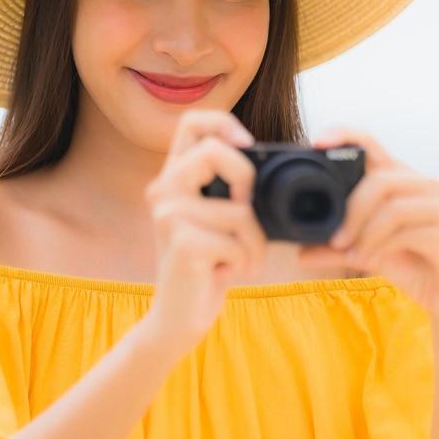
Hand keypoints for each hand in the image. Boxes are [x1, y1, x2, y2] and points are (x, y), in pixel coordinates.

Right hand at [141, 109, 268, 356]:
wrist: (181, 316)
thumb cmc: (209, 265)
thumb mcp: (221, 219)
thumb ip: (234, 190)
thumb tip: (276, 168)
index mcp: (173, 178)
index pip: (191, 123)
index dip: (224, 124)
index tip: (248, 147)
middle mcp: (162, 190)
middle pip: (214, 151)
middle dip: (247, 179)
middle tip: (249, 210)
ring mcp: (168, 216)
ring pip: (239, 210)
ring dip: (255, 242)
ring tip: (242, 259)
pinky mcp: (181, 243)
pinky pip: (237, 242)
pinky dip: (246, 261)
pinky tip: (227, 272)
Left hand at [299, 127, 438, 325]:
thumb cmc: (404, 261)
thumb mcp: (360, 252)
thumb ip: (332, 248)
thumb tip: (299, 251)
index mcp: (394, 179)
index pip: (371, 143)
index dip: (345, 135)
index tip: (318, 141)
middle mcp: (419, 186)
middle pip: (380, 180)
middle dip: (350, 210)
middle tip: (333, 239)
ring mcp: (437, 208)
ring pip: (394, 207)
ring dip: (364, 232)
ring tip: (348, 254)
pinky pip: (409, 233)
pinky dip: (381, 247)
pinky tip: (367, 261)